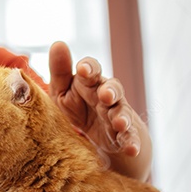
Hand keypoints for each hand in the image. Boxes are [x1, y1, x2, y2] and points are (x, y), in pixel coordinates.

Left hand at [47, 41, 146, 161]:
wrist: (99, 138)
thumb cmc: (78, 108)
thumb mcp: (63, 91)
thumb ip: (60, 70)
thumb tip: (58, 43)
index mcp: (89, 83)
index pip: (91, 70)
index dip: (88, 68)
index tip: (82, 70)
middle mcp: (106, 96)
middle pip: (112, 88)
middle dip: (110, 90)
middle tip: (105, 95)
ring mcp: (118, 115)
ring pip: (122, 113)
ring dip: (122, 117)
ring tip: (119, 123)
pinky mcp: (125, 136)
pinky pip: (130, 138)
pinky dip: (132, 143)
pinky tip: (131, 149)